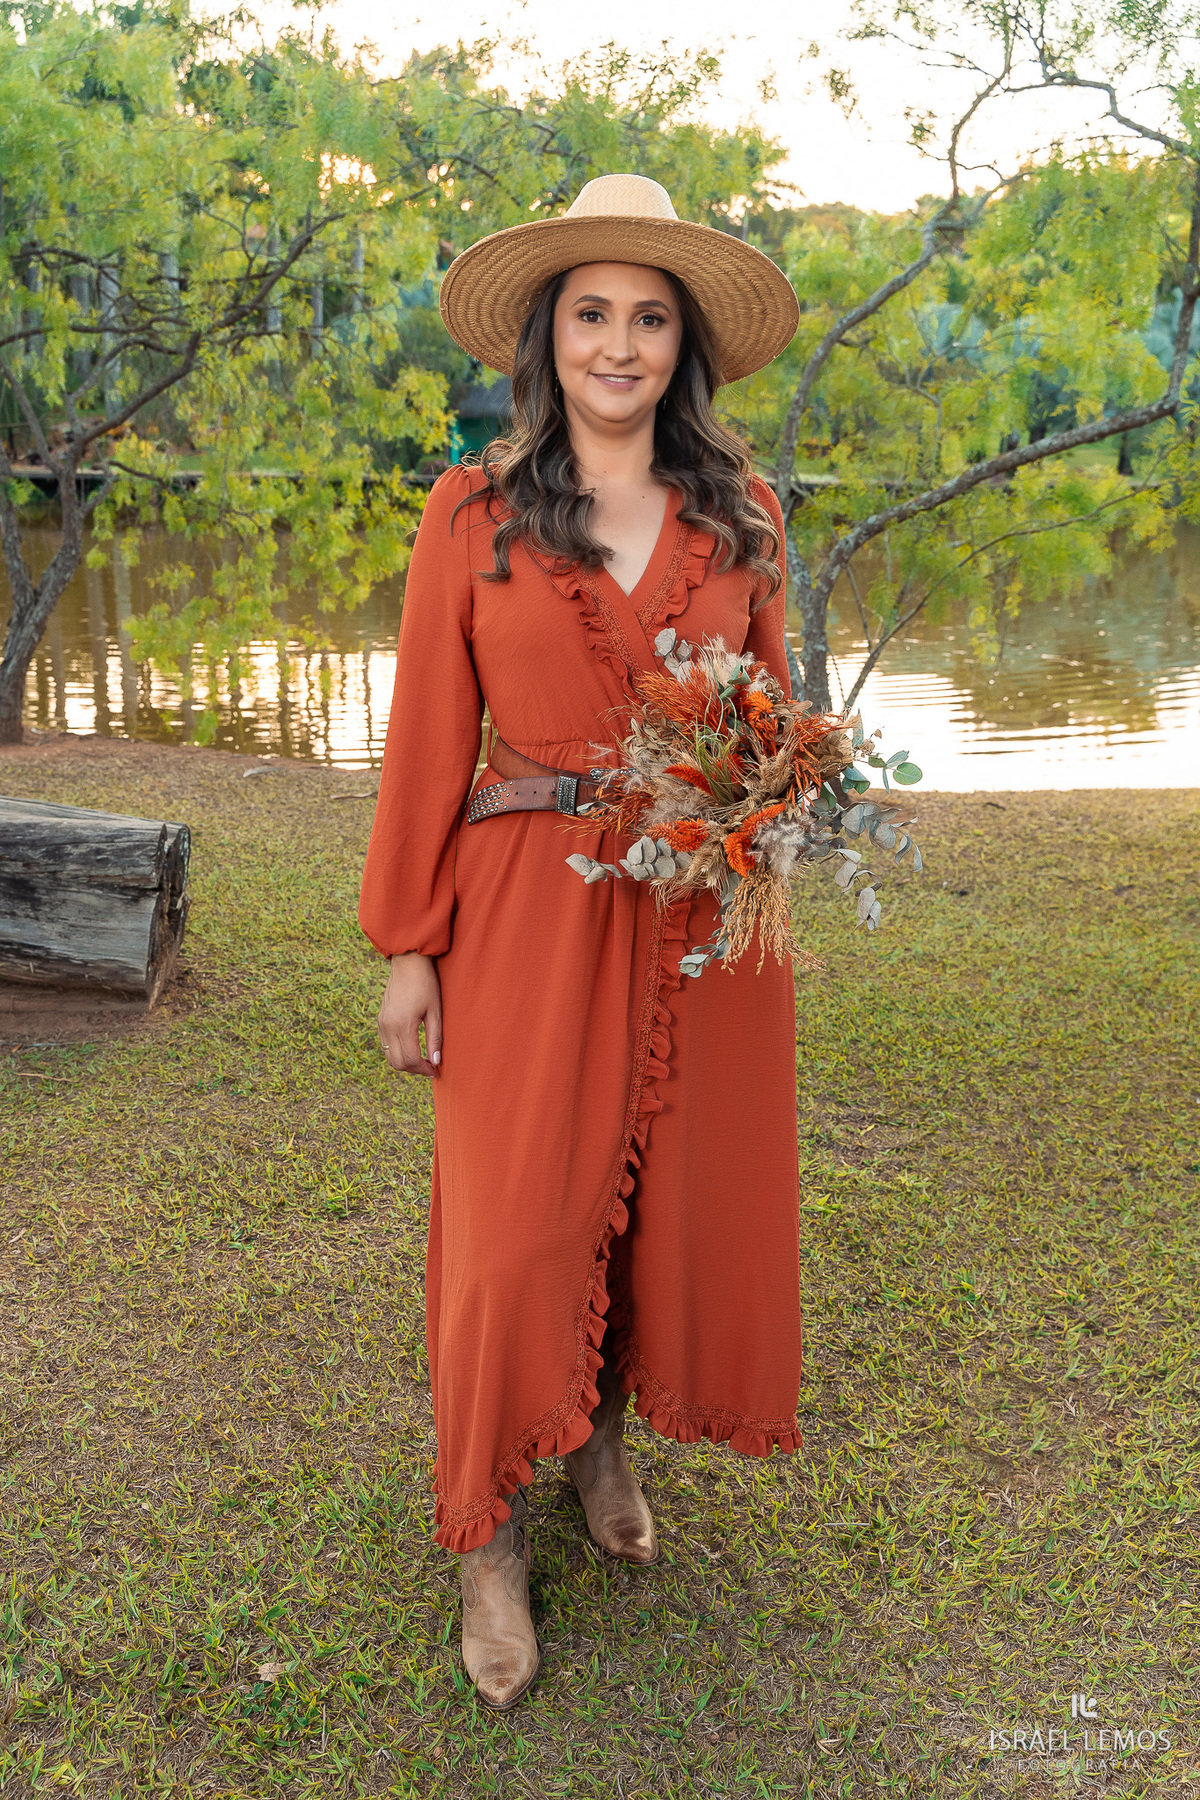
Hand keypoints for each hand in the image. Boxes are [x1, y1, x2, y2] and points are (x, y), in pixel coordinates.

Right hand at [378, 953, 441, 1076]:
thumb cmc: (426, 984)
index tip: (435, 1071)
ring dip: (405, 1063)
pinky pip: (385, 1045)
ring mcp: (381, 1024)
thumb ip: (435, 1039)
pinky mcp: (380, 1020)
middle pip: (397, 1063)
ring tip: (422, 1060)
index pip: (411, 1059)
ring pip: (389, 1057)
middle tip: (430, 1067)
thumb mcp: (435, 1012)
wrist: (408, 963)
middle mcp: (388, 1027)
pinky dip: (397, 1053)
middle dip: (414, 1070)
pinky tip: (412, 1048)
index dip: (424, 1070)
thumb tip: (437, 1062)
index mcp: (402, 1025)